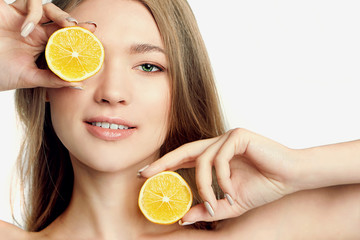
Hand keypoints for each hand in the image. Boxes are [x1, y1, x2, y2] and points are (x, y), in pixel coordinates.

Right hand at [0, 0, 95, 90]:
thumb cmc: (1, 73)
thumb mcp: (30, 78)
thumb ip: (54, 80)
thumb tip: (80, 85)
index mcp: (41, 45)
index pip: (64, 36)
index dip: (80, 34)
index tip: (95, 35)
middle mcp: (34, 31)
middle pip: (60, 20)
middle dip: (75, 22)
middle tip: (88, 28)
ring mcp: (23, 19)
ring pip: (47, 7)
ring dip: (59, 15)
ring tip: (68, 27)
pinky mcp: (10, 10)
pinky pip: (29, 3)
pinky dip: (32, 15)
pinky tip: (27, 30)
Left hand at [140, 128, 298, 222]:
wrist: (291, 177)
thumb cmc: (264, 185)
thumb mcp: (231, 203)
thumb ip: (208, 208)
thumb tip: (183, 217)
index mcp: (215, 155)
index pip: (185, 157)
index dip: (165, 165)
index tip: (147, 175)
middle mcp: (218, 143)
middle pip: (185, 150)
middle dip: (164, 163)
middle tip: (145, 174)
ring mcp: (227, 138)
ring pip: (203, 159)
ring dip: (204, 186)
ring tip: (214, 204)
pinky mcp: (238, 136)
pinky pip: (220, 159)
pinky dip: (222, 179)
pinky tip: (232, 191)